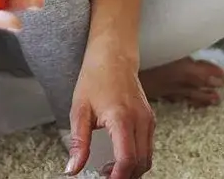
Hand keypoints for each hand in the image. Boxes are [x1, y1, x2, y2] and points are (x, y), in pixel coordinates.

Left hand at [65, 43, 155, 177]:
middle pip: (141, 163)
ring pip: (148, 157)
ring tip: (109, 169)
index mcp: (122, 118)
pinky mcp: (150, 119)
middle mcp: (141, 120)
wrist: (113, 56)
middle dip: (125, 176)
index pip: (127, 159)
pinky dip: (137, 157)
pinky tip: (119, 156)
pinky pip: (147, 146)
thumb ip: (78, 142)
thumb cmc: (95, 77)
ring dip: (132, 169)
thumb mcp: (80, 110)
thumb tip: (73, 168)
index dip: (117, 176)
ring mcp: (148, 120)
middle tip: (104, 176)